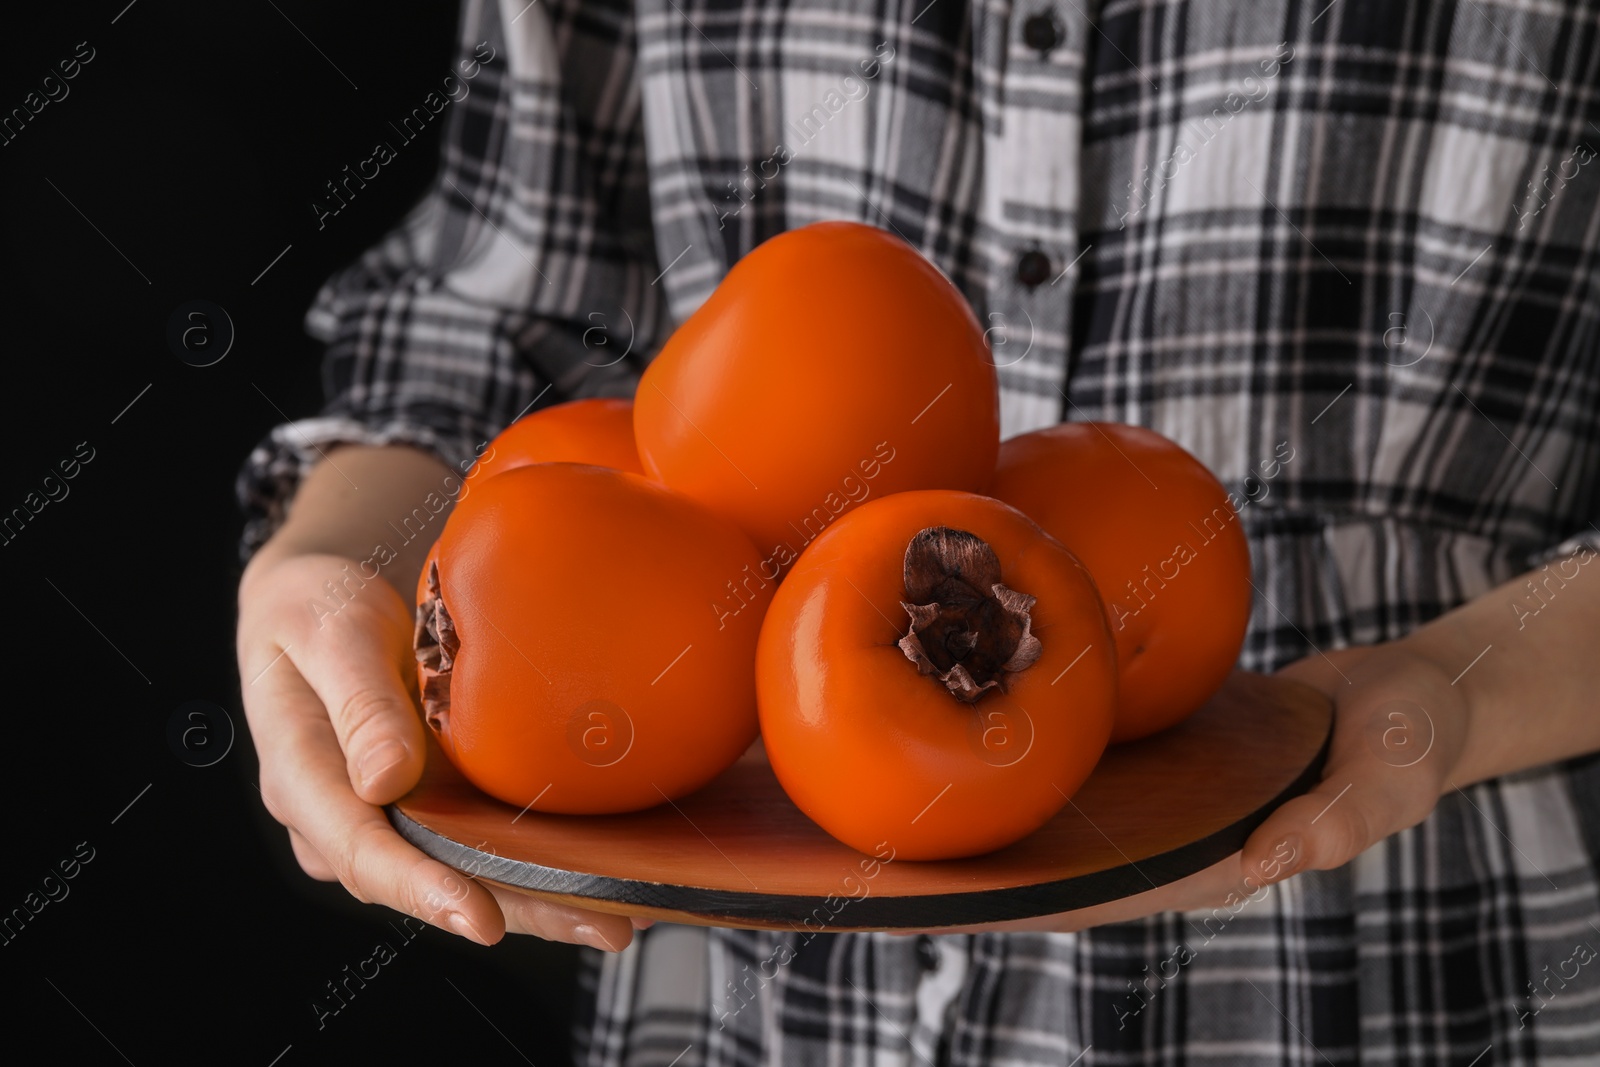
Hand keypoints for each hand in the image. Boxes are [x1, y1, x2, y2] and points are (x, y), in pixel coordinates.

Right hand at [237, 549, 640, 950]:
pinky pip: (481, 843)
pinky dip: (538, 860)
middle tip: (601, 929)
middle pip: (430, 881)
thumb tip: (384, 781)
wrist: (317, 602)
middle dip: (517, 910)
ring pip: (464, 873)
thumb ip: (358, 702)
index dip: (423, 889)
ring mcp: (388, 819)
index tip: (481, 917)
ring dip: (541, 899)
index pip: (363, 852)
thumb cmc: (314, 608)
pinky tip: (600, 872)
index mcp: (302, 779)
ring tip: (618, 917)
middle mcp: (344, 819)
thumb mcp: (329, 633)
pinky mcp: (428, 806)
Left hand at [897, 639, 1469, 934]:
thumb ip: (1339, 821)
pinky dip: (1006, 723)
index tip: (914, 897)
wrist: (1402, 697)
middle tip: (845, 837)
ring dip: (961, 789)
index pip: (1081, 893)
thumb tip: (1269, 862)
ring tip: (860, 768)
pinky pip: (1064, 736)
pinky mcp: (1139, 741)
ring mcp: (1141, 788)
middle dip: (948, 853)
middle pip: (1035, 852)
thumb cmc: (1410, 744)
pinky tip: (944, 688)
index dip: (1002, 901)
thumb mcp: (1390, 777)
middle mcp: (1150, 832)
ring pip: (1035, 797)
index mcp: (1193, 863)